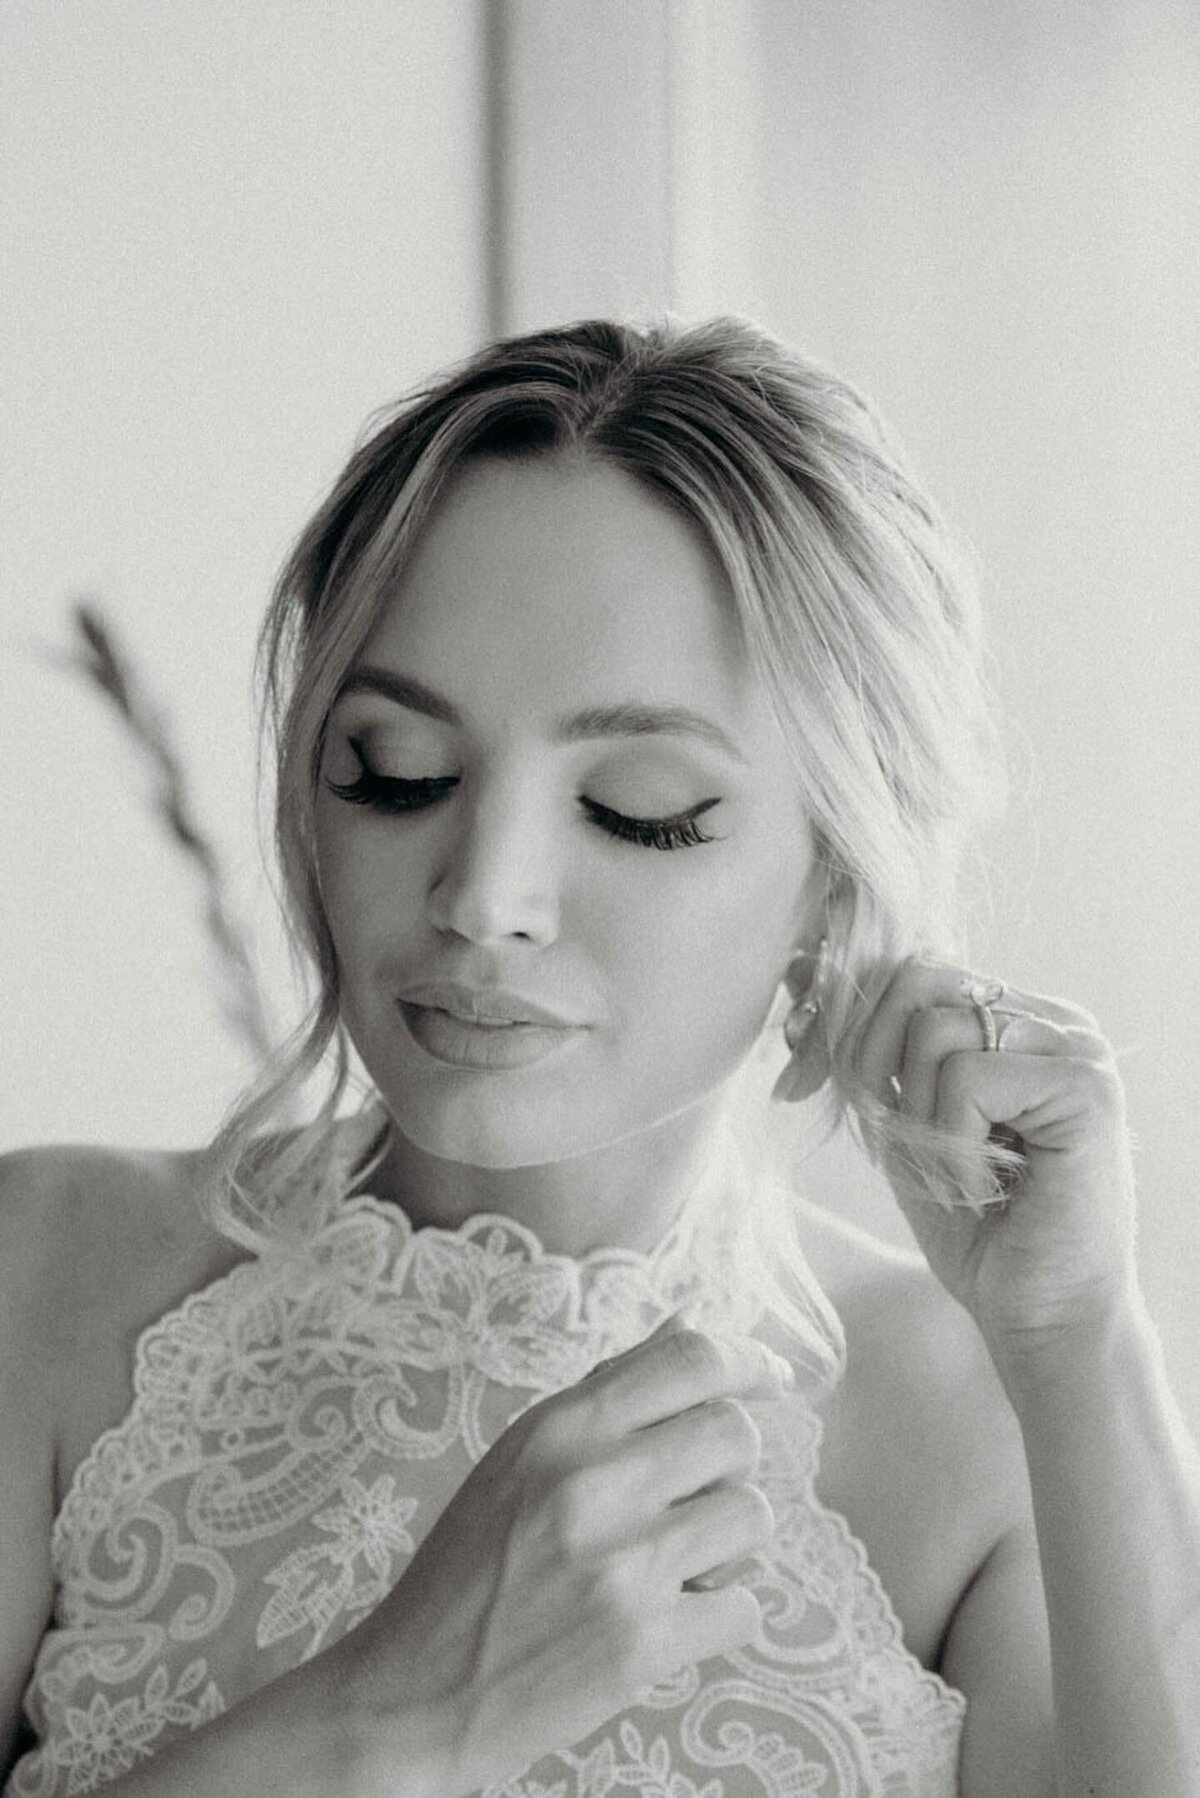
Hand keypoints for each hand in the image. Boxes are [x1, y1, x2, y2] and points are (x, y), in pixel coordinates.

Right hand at [338, 1317, 791, 1795]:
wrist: (414, 1694)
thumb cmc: (469, 1570)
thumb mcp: (521, 1457)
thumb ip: (608, 1393)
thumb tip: (692, 1322)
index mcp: (560, 1428)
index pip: (692, 1358)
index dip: (748, 1364)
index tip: (769, 1381)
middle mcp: (595, 1483)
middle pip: (736, 1433)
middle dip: (728, 1465)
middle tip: (688, 1497)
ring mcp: (625, 1566)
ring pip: (751, 1516)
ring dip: (726, 1543)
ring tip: (668, 1564)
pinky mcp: (646, 1646)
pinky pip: (745, 1606)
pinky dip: (717, 1616)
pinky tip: (665, 1620)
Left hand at [851, 955, 1138, 1366]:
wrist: (1041, 1318)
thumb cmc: (979, 1232)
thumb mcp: (904, 1128)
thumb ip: (869, 1064)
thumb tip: (798, 1005)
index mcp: (1014, 1020)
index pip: (910, 971)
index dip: (850, 1024)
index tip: (818, 1084)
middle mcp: (1052, 1020)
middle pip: (916, 980)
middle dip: (872, 1062)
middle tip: (895, 1139)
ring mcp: (1076, 1049)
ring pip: (934, 1029)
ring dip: (919, 1118)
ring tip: (957, 1172)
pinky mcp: (1085, 1088)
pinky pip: (967, 1076)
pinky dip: (952, 1142)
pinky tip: (982, 1186)